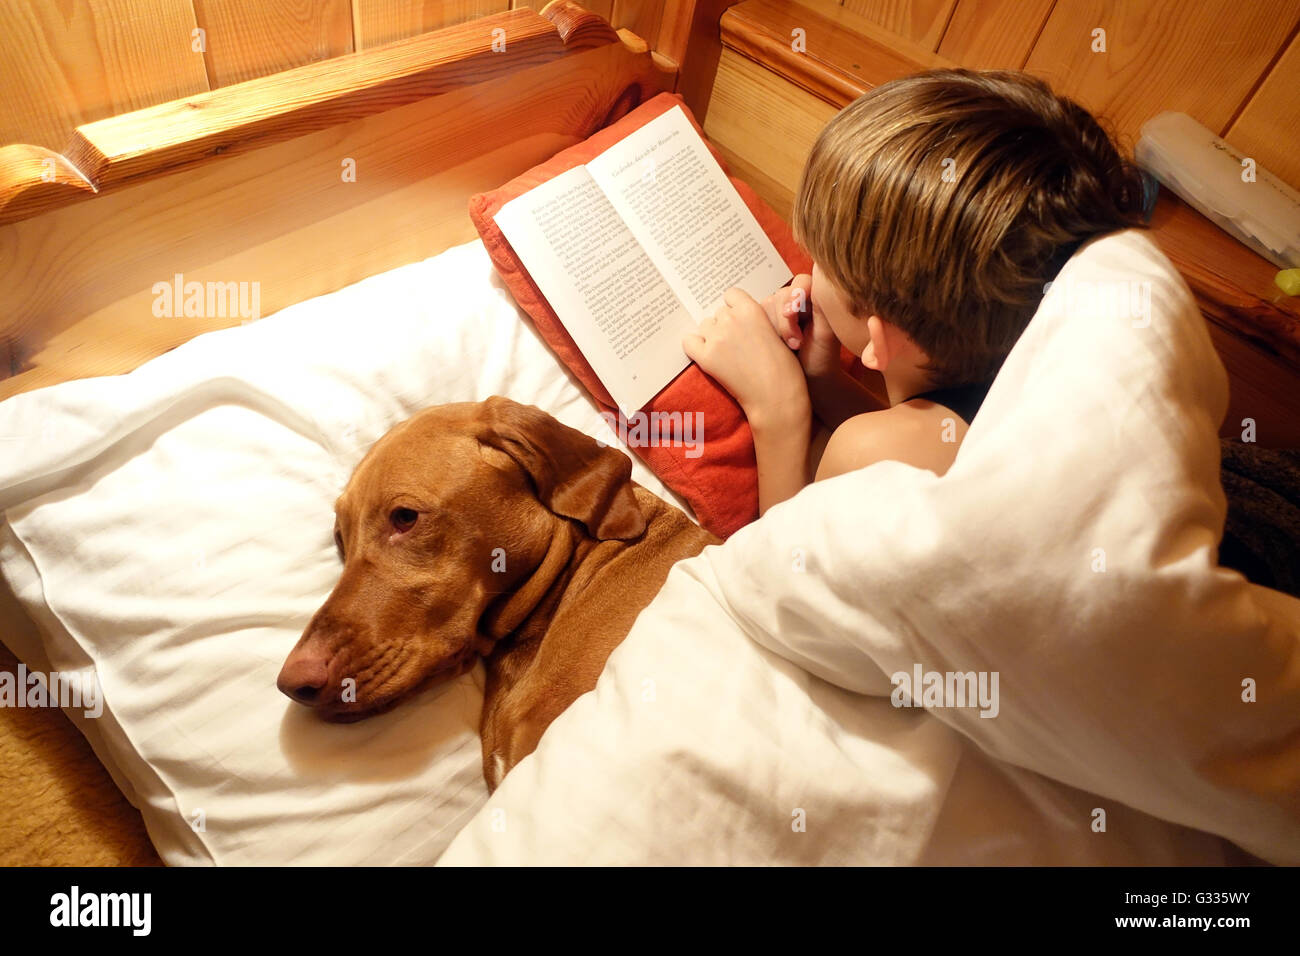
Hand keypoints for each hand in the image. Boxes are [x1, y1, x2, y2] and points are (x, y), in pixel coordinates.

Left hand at [683, 287, 809, 428]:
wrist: (776, 396)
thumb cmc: (783, 368)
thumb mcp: (776, 331)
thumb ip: (755, 319)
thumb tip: (738, 316)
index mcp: (751, 310)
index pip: (731, 294)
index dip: (735, 307)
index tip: (741, 319)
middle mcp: (731, 320)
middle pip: (718, 313)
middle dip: (726, 324)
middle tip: (738, 343)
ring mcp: (716, 339)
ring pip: (705, 326)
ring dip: (712, 335)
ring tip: (727, 353)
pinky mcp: (706, 358)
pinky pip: (689, 342)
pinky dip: (695, 346)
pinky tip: (707, 355)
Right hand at [759, 273, 843, 380]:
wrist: (808, 380)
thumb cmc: (821, 358)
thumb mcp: (826, 333)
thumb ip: (822, 306)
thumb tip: (817, 279)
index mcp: (814, 298)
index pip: (800, 282)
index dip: (794, 296)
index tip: (793, 314)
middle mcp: (794, 301)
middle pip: (780, 296)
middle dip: (785, 321)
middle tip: (796, 343)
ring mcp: (776, 312)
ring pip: (765, 308)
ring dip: (774, 329)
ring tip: (787, 347)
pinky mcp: (762, 324)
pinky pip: (753, 320)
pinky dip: (761, 334)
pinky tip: (772, 346)